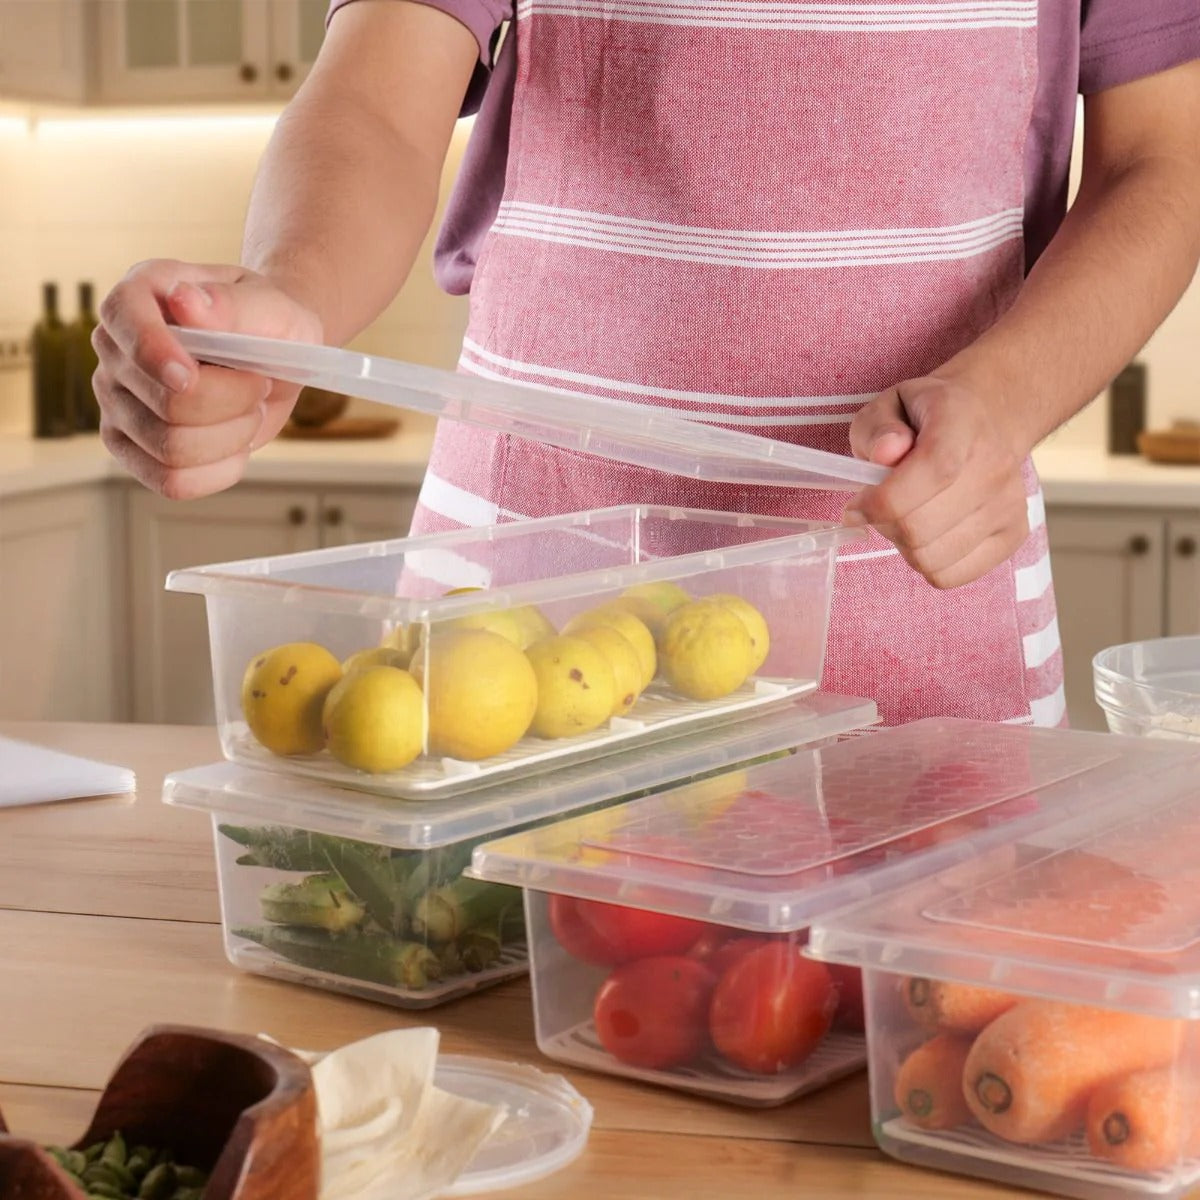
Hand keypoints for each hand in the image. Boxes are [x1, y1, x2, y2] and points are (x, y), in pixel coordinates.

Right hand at [93, 261, 322, 499]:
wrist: (275, 357)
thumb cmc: (270, 324)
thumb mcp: (271, 307)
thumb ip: (232, 305)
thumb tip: (184, 301)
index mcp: (140, 294)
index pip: (126, 325)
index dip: (155, 355)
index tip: (191, 374)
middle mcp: (115, 348)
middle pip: (167, 404)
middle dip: (233, 402)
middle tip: (257, 383)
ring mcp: (116, 402)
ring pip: (172, 448)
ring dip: (232, 436)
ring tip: (248, 409)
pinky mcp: (131, 448)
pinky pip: (171, 482)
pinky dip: (218, 471)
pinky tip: (236, 446)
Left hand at [843, 374, 1029, 588]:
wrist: (988, 420)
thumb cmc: (926, 418)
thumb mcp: (888, 405)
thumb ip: (876, 427)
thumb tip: (884, 453)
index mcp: (963, 424)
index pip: (932, 472)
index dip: (883, 500)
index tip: (855, 506)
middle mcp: (995, 465)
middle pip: (921, 528)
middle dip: (883, 524)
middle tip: (877, 508)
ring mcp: (1009, 505)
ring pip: (931, 559)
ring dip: (902, 545)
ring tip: (904, 517)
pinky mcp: (1011, 535)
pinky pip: (951, 575)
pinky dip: (925, 563)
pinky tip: (925, 534)